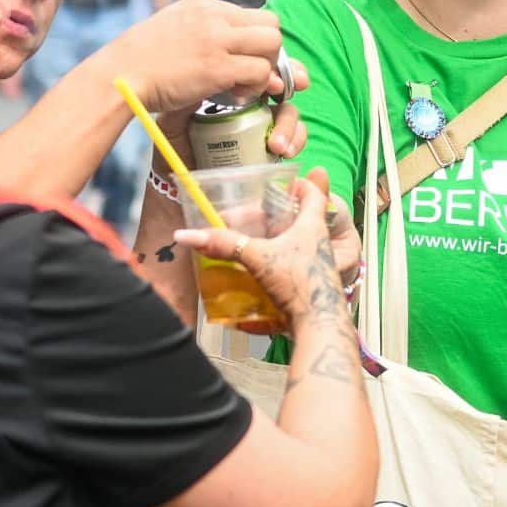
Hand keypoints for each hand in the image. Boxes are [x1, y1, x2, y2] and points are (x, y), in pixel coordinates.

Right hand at [110, 0, 301, 118]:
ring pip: (272, 45)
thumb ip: (204, 32)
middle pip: (271, 25)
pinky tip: (234, 95)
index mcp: (202, 3)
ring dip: (265, 70)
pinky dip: (255, 87)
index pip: (253, 15)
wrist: (119, 76)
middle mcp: (213, 15)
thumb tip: (233, 49)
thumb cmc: (143, 61)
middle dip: (269, 53)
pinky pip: (260, 72)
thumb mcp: (174, 30)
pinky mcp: (217, 67)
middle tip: (251, 73)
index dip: (256, 41)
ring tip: (242, 85)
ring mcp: (216, 39)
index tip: (243, 60)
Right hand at [175, 167, 346, 333]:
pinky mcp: (310, 288)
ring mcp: (318, 267)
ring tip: (258, 242)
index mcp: (313, 227)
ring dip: (282, 244)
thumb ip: (224, 245)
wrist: (319, 326)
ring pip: (301, 247)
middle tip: (264, 213)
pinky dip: (279, 271)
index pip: (315, 195)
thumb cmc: (299, 283)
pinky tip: (260, 278)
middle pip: (306, 220)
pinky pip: (294, 272)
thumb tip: (187, 235)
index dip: (305, 183)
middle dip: (286, 216)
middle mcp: (319, 244)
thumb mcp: (257, 257)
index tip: (290, 181)